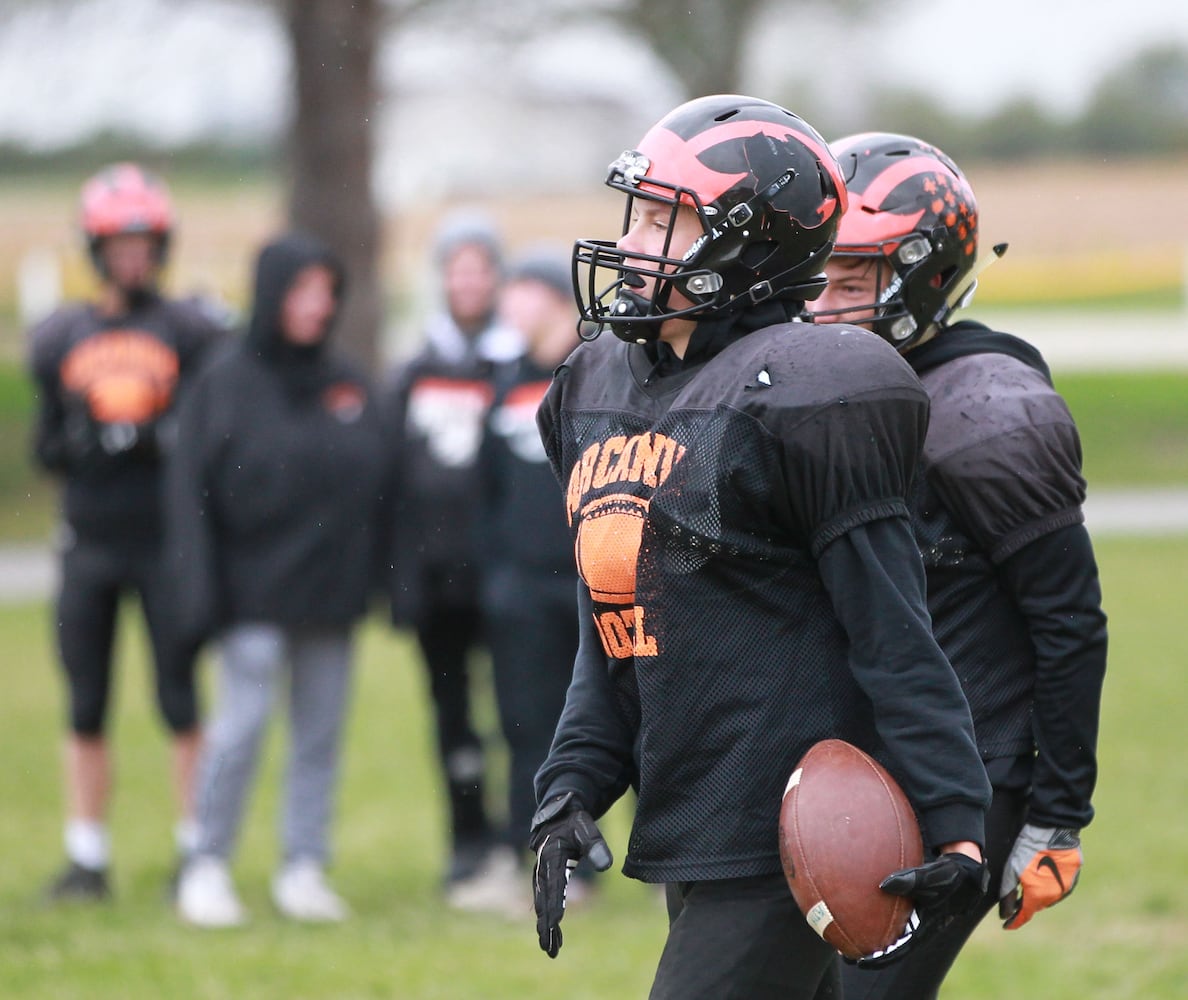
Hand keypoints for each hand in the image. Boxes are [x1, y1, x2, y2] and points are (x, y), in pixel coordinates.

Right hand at [528, 792, 613, 957]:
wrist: (558, 817)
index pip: (554, 885)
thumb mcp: (586, 829)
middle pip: (544, 901)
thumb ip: (596, 845)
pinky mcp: (543, 879)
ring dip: (545, 927)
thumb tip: (607, 866)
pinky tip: (552, 933)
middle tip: (549, 948)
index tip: (555, 924)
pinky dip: (547, 918)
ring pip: (542, 905)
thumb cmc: (575, 823)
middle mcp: (542, 868)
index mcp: (552, 856)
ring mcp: (540, 875)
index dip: (555, 905)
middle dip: (546, 926)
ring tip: (550, 948)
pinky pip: (544, 902)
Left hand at [848, 850, 989, 968]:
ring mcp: (915, 917)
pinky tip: (858, 902)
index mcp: (924, 928)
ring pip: (890, 930)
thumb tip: (881, 885)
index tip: (859, 962)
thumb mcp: (932, 876)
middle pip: (891, 945)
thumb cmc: (949, 875)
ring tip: (845, 934)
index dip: (880, 958)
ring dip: (870, 934)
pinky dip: (876, 912)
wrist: (964, 871)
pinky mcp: (912, 906)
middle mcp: (918, 926)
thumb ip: (909, 880)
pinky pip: (891, 913)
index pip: (899, 949)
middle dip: (870, 952)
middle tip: (845, 955)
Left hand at [998, 824, 1080, 929]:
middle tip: (1016, 898)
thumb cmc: (1029, 848)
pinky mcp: (1073, 877)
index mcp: (1038, 896)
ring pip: (1049, 896)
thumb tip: (1005, 914)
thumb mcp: (1012, 870)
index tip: (1007, 926)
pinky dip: (1050, 885)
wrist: (1053, 829)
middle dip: (1026, 903)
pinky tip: (1043, 875)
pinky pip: (1059, 887)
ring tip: (1029, 883)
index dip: (1015, 922)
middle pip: (1037, 905)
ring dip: (1039, 894)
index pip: (1025, 915)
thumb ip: (1008, 894)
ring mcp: (1067, 887)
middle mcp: (1055, 896)